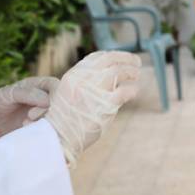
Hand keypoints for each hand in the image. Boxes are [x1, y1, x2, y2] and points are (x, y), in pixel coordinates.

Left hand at [0, 77, 59, 140]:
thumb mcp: (7, 94)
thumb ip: (26, 93)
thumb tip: (47, 100)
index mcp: (38, 86)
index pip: (56, 86)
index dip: (52, 98)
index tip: (32, 113)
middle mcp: (45, 99)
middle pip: (61, 104)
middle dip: (48, 114)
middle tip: (28, 121)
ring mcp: (44, 115)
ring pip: (58, 119)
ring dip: (46, 125)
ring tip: (24, 127)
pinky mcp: (42, 129)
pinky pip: (53, 131)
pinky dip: (46, 134)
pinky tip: (31, 136)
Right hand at [45, 51, 141, 165]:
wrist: (58, 138)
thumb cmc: (61, 122)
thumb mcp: (62, 95)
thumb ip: (76, 86)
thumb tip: (89, 81)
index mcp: (72, 76)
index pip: (95, 58)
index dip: (110, 56)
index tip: (119, 59)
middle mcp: (83, 79)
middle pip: (109, 59)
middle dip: (125, 58)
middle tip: (136, 62)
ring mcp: (94, 91)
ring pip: (118, 71)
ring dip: (131, 71)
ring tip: (137, 74)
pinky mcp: (106, 105)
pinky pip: (125, 91)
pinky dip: (132, 89)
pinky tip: (134, 91)